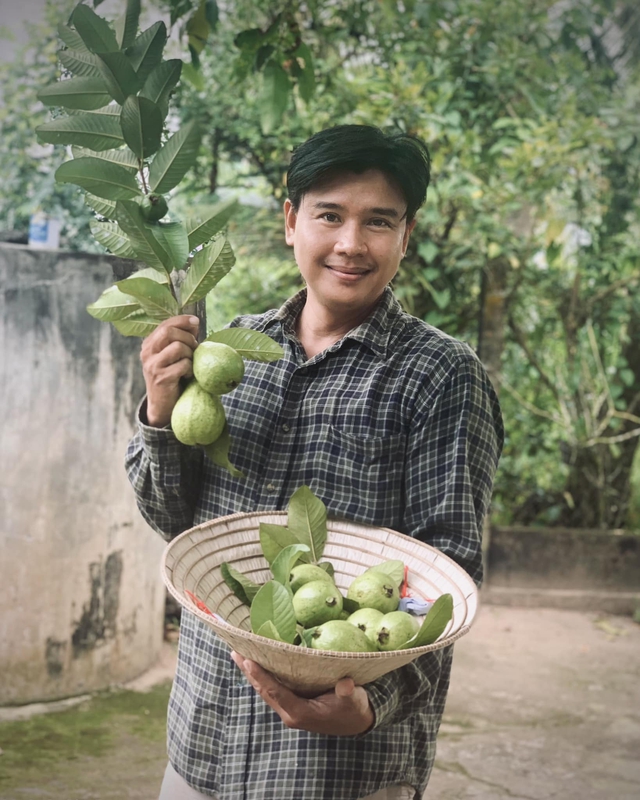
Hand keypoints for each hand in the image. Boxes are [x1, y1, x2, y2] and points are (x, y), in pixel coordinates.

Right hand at [140, 315, 199, 426]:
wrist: (163, 405)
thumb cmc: (172, 376)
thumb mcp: (173, 355)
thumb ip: (181, 338)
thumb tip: (194, 322)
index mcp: (149, 344)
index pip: (165, 324)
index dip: (182, 320)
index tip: (195, 322)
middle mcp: (147, 352)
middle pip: (169, 332)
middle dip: (188, 338)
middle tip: (194, 349)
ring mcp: (152, 365)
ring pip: (178, 347)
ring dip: (190, 355)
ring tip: (189, 364)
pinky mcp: (161, 378)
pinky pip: (183, 365)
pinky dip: (190, 369)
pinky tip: (187, 376)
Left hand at [231, 652, 374, 735]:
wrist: (355, 722)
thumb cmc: (353, 709)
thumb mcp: (353, 700)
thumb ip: (347, 693)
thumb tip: (344, 684)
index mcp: (300, 712)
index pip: (276, 692)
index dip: (262, 677)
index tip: (249, 661)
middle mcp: (289, 712)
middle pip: (264, 690)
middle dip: (249, 672)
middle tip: (235, 651)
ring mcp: (288, 709)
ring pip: (265, 690)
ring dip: (251, 673)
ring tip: (238, 654)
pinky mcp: (290, 704)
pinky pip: (271, 689)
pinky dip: (261, 676)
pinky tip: (255, 663)